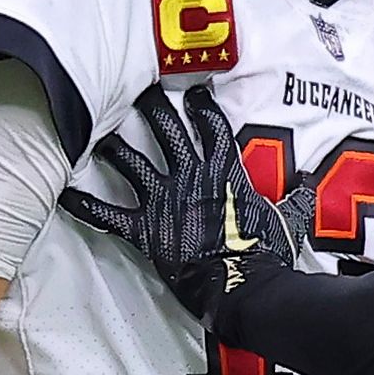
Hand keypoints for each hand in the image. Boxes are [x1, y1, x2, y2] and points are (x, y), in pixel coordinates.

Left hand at [59, 83, 315, 322]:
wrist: (242, 287)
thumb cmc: (269, 254)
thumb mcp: (290, 221)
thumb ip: (295, 199)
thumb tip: (310, 185)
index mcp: (226, 170)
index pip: (211, 125)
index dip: (201, 105)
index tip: (192, 89)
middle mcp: (190, 176)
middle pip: (166, 129)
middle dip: (150, 105)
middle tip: (136, 87)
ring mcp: (164, 201)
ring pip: (130, 161)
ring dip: (112, 144)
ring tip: (94, 128)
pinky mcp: (144, 230)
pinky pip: (107, 213)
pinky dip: (85, 203)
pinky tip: (63, 192)